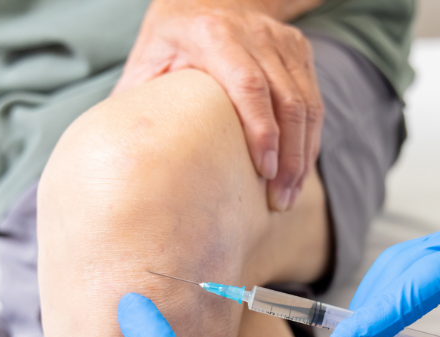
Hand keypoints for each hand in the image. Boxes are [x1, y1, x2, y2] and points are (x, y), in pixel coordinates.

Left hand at [113, 0, 323, 211]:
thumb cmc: (168, 44)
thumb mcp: (146, 64)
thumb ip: (139, 105)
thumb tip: (125, 160)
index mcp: (211, 34)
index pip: (248, 84)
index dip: (261, 130)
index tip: (264, 171)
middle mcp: (253, 33)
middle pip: (286, 100)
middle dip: (289, 156)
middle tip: (279, 200)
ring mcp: (281, 40)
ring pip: (307, 104)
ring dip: (303, 155)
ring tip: (289, 195)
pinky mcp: (299, 50)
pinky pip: (314, 101)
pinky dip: (309, 141)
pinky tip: (298, 172)